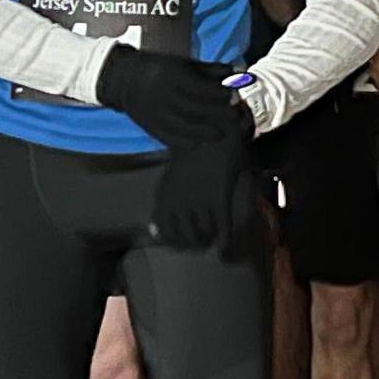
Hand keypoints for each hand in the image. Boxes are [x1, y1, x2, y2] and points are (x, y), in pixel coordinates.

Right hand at [94, 46, 241, 146]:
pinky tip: (199, 142)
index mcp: (172, 76)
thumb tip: (233, 73)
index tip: (233, 96)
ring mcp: (156, 114)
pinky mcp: (150, 127)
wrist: (123, 80)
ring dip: (206, 133)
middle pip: (197, 110)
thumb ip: (208, 69)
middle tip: (235, 117)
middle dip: (219, 115)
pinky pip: (170, 139)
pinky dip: (187, 143)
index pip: (202, 88)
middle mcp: (163, 96)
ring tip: (221, 134)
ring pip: (185, 128)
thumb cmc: (158, 69)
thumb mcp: (182, 63)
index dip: (220, 94)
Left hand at [146, 100, 257, 254]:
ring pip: (203, 235)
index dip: (176, 242)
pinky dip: (224, 243)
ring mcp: (199, 200)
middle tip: (203, 240)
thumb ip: (163, 206)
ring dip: (209, 241)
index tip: (186, 241)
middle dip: (194, 243)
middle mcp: (178, 200)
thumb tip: (153, 234)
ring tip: (214, 238)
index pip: (166, 233)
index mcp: (165, 194)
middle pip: (185, 238)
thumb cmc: (195, 153)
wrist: (216, 128)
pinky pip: (222, 229)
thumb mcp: (172, 178)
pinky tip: (224, 249)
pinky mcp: (219, 197)